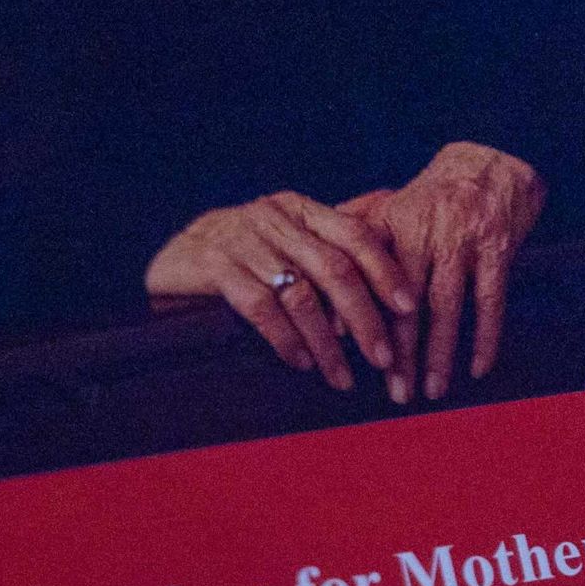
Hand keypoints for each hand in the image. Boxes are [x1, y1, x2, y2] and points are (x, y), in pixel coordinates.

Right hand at [145, 193, 413, 395]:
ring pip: (300, 294)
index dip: (385, 270)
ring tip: (343, 376)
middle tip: (385, 357)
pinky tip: (302, 362)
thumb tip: (395, 254)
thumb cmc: (246, 253)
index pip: (355, 234)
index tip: (409, 307)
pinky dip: (287, 340)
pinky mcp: (215, 266)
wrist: (175, 254)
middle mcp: (275, 219)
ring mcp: (243, 241)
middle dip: (365, 318)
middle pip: (334, 269)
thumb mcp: (289, 238)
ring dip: (327, 342)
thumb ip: (332, 245)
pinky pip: (261, 308)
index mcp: (301, 209)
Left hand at [343, 143, 545, 402]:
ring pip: (447, 306)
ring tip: (433, 390)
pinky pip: (491, 300)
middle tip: (395, 392)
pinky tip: (478, 368)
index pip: (369, 279)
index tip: (343, 354)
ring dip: (440, 354)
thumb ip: (354, 241)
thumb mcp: (391, 205)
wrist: (491, 162)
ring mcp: (464, 240)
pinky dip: (485, 337)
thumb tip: (319, 287)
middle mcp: (427, 231)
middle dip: (400, 352)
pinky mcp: (499, 248)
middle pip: (407, 303)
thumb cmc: (434, 195)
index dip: (355, 316)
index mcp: (395, 223)